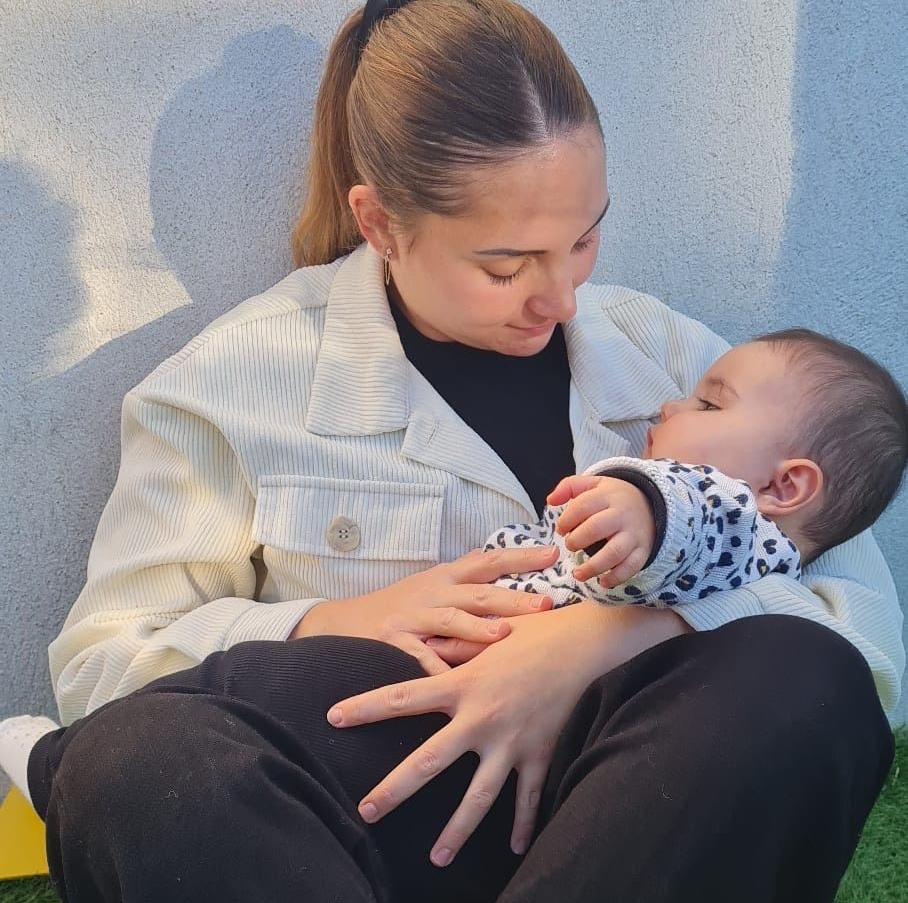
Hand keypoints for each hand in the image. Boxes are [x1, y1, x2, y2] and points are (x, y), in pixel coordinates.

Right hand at [289, 546, 556, 674]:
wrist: (342, 623)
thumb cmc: (398, 607)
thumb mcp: (432, 587)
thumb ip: (466, 581)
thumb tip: (510, 569)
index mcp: (445, 578)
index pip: (487, 561)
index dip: (519, 558)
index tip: (552, 554)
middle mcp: (431, 593)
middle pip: (477, 592)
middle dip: (513, 598)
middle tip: (546, 604)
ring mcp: (411, 617)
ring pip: (450, 620)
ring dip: (478, 628)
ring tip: (504, 634)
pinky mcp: (392, 643)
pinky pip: (418, 658)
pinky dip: (436, 668)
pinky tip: (456, 680)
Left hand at [326, 603, 689, 865]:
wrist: (584, 643)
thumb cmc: (533, 631)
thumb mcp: (488, 634)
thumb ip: (453, 647)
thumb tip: (419, 648)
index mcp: (463, 684)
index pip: (403, 697)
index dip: (365, 707)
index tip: (333, 717)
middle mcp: (481, 718)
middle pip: (429, 762)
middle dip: (394, 789)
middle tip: (365, 811)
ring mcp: (511, 742)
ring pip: (478, 797)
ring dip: (456, 831)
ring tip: (435, 859)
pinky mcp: (540, 753)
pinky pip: (529, 797)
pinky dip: (522, 824)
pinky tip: (513, 848)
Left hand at [547, 475, 655, 587]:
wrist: (649, 505)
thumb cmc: (613, 498)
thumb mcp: (593, 484)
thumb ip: (569, 487)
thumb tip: (551, 500)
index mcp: (607, 496)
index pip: (583, 506)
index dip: (566, 519)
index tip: (560, 529)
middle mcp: (622, 515)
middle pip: (596, 528)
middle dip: (577, 540)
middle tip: (570, 545)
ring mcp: (634, 534)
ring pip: (614, 552)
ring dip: (593, 566)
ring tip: (578, 573)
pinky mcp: (643, 550)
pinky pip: (632, 567)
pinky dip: (616, 577)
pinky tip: (603, 582)